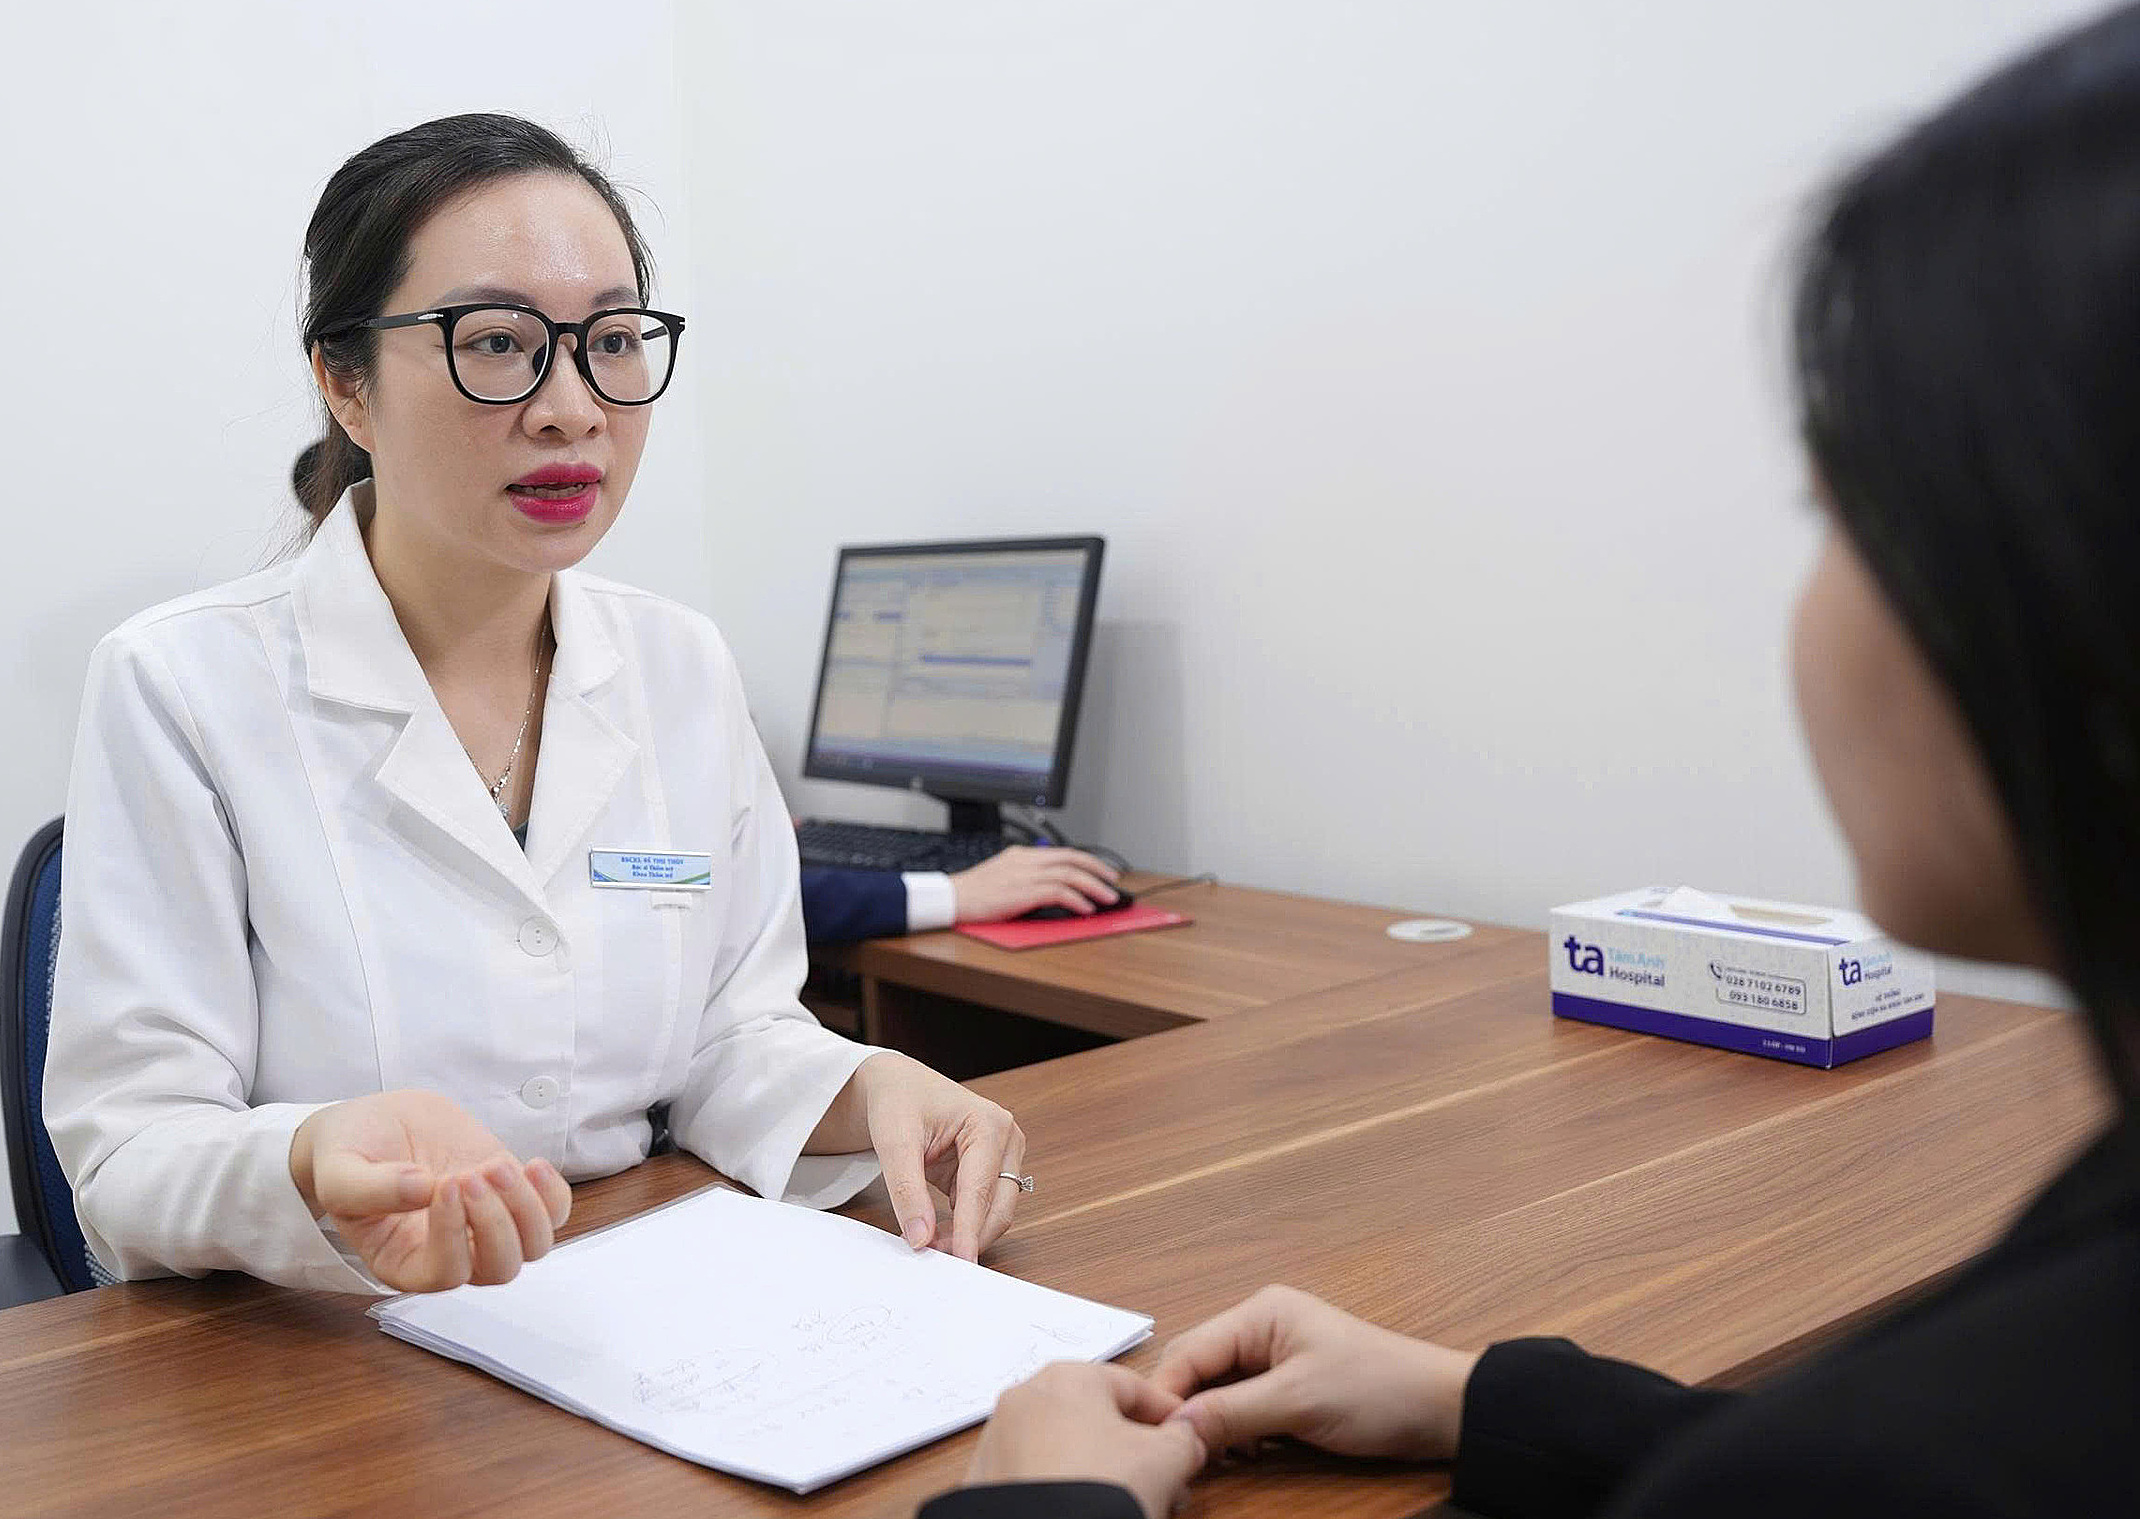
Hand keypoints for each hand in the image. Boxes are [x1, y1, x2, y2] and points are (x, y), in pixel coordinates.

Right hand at [288, 1089, 571, 1291]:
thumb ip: (370, 1187)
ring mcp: (485, 1226)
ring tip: (493, 1164)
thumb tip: (421, 1190)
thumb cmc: (351, 1153)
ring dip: (524, 1205)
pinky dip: (552, 1193)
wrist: (379, 1122)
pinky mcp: (510, 1195)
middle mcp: (450, 1253)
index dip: (454, 1235)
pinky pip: (553, 1214)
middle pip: (499, 1269)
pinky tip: (531, 1165)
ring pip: (533, 1246)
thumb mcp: (340, 1170)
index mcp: (403, 1262)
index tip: (444, 1183)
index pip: (445, 1274)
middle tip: (471, 1173)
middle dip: (495, 1222)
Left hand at [807, 1051, 1025, 1260]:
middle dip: (968, 1236)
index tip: (962, 1262)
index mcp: (989, 1124)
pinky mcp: (991, 1171)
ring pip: (994, 1212)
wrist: (898, 1085)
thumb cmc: (898, 1101)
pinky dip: (961, 1225)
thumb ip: (907, 1191)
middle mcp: (1006, 1139)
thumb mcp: (893, 1142)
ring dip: (965, 1233)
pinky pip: (982, 1208)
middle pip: (999, 1207)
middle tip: (931, 1256)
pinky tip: (935, 1231)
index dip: (969, 1230)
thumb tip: (921, 1239)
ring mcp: (1003, 1156)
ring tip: (926, 1242)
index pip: (981, 1191)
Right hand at [951, 846, 1120, 921]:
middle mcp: (1027, 861)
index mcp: (1023, 855)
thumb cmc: (975, 893)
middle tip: (1114, 882)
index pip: (1063, 852)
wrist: (951, 898)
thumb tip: (1056, 890)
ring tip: (1107, 899)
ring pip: (1070, 874)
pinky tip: (1085, 909)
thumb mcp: (1004, 877)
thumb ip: (1027, 877)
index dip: (1088, 861)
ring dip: (1094, 887)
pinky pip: (1058, 892)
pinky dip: (1076, 899)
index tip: (1102, 871)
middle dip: (1098, 870)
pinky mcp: (1023, 892)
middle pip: (1072, 859)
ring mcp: (1025, 875)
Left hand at [964, 1363, 1206, 1518]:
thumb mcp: (1166, 1459)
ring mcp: (999, 1440)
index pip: (1134, 1388)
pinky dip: (1064, 1487)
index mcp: (1068, 1377)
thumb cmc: (1097, 1493)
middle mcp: (1025, 1399)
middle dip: (1135, 1450)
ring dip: (1102, 1469)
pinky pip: (1038, 1475)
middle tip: (1165, 1480)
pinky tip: (1087, 1510)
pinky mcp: (985, 1480)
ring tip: (1129, 1502)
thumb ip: (1184, 1438)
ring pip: (1066, 1448)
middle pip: (1097, 1419)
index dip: (1169, 1417)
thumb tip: (1186, 1439)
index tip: (1188, 1440)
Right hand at [1152, 1286, 1479, 1461]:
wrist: (1440, 1409)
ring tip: (1219, 1456)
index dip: (1167, 1394)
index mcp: (1260, 1313)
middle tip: (1183, 1454)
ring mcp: (1276, 1355)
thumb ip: (1230, 1413)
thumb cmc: (1377, 1390)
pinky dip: (1237, 1429)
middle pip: (1200, 1368)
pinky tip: (1246, 1452)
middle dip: (1188, 1411)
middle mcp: (1261, 1327)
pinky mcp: (1290, 1383)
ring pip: (1219, 1390)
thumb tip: (1173, 1428)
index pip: (1190, 1350)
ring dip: (1214, 1424)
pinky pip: (1243, 1404)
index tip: (1155, 1438)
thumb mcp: (1297, 1403)